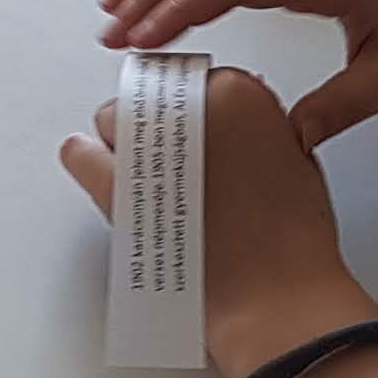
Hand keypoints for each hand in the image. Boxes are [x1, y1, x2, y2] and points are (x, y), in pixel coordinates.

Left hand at [55, 70, 377, 377]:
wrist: (272, 295)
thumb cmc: (288, 240)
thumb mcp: (293, 159)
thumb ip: (257, 128)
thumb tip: (231, 126)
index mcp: (237, 92)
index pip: (199, 82)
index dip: (197, 110)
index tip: (199, 129)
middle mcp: (188, 108)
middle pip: (154, 97)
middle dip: (159, 122)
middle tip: (172, 156)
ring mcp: (148, 147)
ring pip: (116, 119)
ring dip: (124, 139)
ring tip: (139, 167)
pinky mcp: (117, 186)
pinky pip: (83, 155)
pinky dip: (83, 156)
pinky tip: (88, 160)